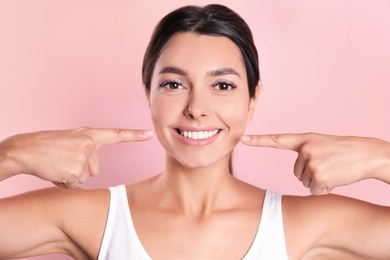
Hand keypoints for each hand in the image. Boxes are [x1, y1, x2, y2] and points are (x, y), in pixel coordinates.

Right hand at [0, 127, 152, 187]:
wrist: (24, 150)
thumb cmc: (46, 146)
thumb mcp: (70, 140)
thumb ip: (86, 148)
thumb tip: (93, 168)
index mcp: (89, 134)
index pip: (116, 134)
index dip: (134, 135)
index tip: (150, 134)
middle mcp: (89, 143)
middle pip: (97, 168)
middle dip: (81, 169)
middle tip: (64, 160)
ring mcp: (83, 156)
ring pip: (87, 177)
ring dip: (72, 176)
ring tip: (58, 164)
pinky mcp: (76, 170)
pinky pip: (76, 184)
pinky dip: (65, 182)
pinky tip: (55, 171)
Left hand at [241, 133, 389, 194]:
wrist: (366, 154)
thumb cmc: (343, 151)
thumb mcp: (321, 145)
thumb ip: (305, 153)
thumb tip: (299, 174)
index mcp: (304, 139)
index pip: (277, 140)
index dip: (259, 140)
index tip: (243, 139)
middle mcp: (304, 149)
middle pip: (296, 173)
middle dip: (311, 174)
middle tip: (328, 165)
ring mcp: (310, 160)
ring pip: (305, 182)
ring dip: (319, 181)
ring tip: (333, 170)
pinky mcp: (317, 174)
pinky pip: (314, 190)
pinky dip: (325, 188)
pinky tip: (335, 178)